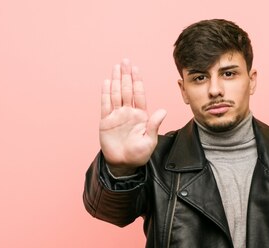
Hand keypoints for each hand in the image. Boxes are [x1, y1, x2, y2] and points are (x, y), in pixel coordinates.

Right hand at [99, 59, 166, 175]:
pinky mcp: (106, 121)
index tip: (136, 69)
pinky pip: (105, 104)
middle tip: (125, 61)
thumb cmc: (139, 154)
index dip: (137, 81)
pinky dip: (105, 93)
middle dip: (126, 76)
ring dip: (116, 80)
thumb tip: (163, 111)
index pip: (139, 95)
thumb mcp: (149, 141)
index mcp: (141, 116)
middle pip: (127, 90)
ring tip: (116, 67)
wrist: (123, 164)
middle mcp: (129, 113)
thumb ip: (154, 125)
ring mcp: (117, 116)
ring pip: (116, 94)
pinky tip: (106, 82)